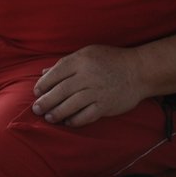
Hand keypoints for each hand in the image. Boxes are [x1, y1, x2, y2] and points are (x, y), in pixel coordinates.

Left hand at [32, 45, 146, 126]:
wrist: (139, 71)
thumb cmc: (112, 60)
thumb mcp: (89, 54)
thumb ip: (66, 63)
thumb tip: (43, 72)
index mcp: (81, 60)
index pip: (56, 73)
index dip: (43, 84)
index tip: (37, 92)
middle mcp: (88, 75)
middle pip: (60, 91)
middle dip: (46, 101)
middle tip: (37, 109)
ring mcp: (97, 91)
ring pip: (70, 105)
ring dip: (57, 113)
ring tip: (49, 117)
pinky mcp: (106, 105)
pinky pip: (86, 116)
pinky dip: (75, 121)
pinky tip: (68, 122)